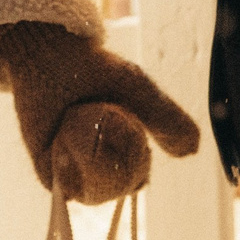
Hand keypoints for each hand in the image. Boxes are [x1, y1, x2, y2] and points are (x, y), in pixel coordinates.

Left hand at [0, 21, 200, 202]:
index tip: (124, 117)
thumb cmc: (91, 68)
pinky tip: (62, 130)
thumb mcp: (139, 91)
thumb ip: (166, 120)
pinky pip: (66, 182)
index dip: (134, 151)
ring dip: (92, 144)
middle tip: (100, 111)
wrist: (48, 52)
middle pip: (120, 184)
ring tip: (78, 117)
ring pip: (97, 186)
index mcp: (124, 153)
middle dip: (115, 143)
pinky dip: (69, 152)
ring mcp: (72, 172)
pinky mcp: (47, 172)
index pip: (137, 177)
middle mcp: (99, 168)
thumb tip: (192, 150)